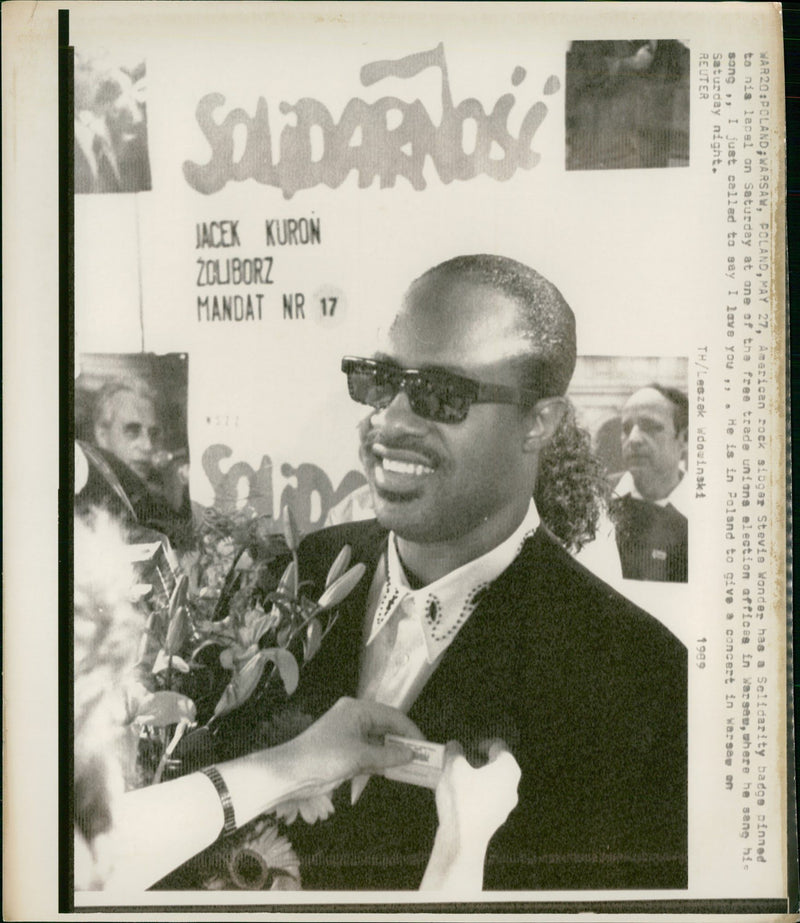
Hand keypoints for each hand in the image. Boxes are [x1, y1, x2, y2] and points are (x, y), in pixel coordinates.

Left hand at [281, 697, 422, 789]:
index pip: (391, 715)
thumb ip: (387, 755)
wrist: (291, 773)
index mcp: (357, 709)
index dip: (409, 730)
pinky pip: (370, 754)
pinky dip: (381, 762)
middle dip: (403, 742)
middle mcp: (355, 718)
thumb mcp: (359, 756)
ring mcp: (350, 735)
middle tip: (421, 758)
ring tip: (412, 767)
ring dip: (393, 754)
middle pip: (386, 727)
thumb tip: (411, 754)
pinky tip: (394, 772)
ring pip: (379, 742)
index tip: (424, 745)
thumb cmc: (325, 756)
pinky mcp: (347, 752)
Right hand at [421, 739, 520, 891]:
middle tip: (462, 761)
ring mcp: (506, 805)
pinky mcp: (496, 819)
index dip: (483, 742)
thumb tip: (454, 746)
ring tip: (457, 778)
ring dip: (477, 778)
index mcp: (508, 769)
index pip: (499, 746)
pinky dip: (476, 794)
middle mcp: (512, 786)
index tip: (470, 746)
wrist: (462, 841)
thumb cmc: (462, 800)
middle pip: (497, 765)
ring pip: (493, 784)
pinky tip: (459, 796)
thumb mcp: (453, 767)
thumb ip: (454, 751)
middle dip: (479, 761)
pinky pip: (488, 799)